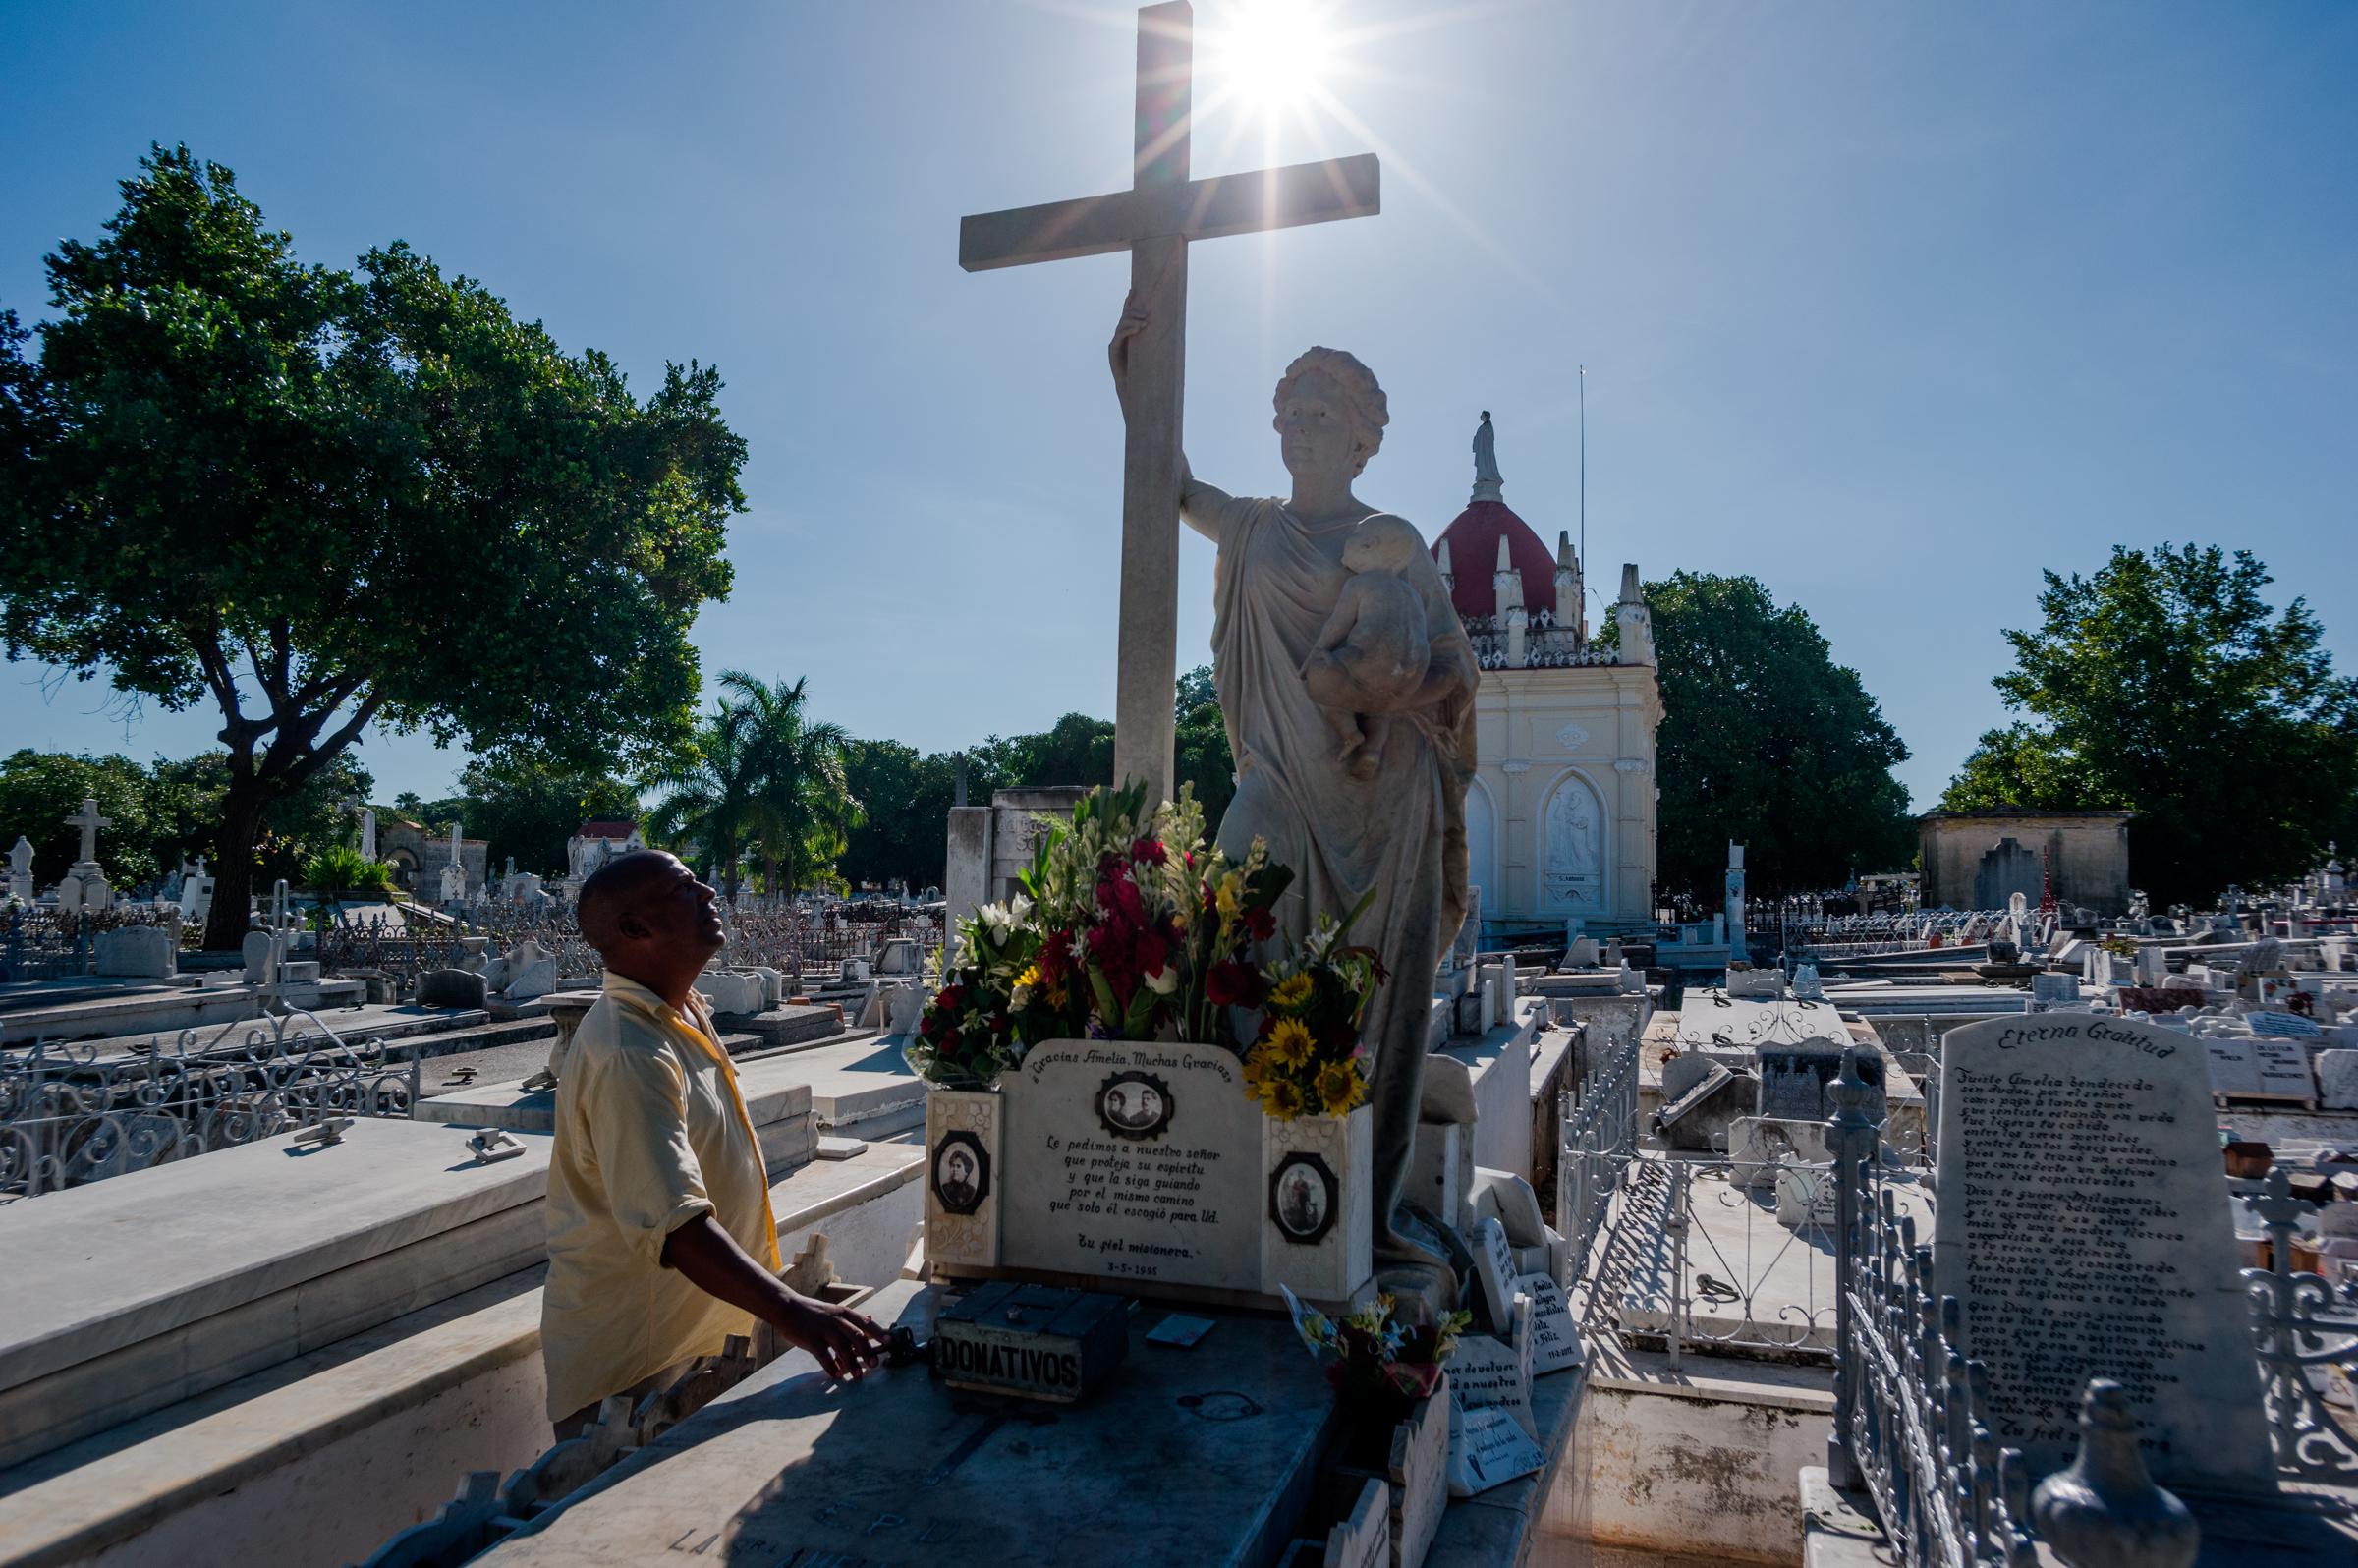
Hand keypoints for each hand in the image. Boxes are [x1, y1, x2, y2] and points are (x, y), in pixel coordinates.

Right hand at [769, 1293, 891, 1381]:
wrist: (787, 1308)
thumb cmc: (813, 1312)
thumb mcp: (834, 1311)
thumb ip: (852, 1318)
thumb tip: (871, 1318)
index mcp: (844, 1313)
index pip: (865, 1323)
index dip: (878, 1332)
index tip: (890, 1342)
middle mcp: (836, 1320)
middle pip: (856, 1336)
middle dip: (867, 1350)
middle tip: (875, 1364)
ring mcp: (823, 1329)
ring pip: (842, 1347)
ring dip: (851, 1363)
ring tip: (858, 1376)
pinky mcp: (811, 1340)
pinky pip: (823, 1356)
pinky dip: (831, 1366)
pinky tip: (837, 1375)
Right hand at [1108, 290, 1147, 414]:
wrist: (1134, 386)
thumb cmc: (1145, 368)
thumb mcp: (1151, 349)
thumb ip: (1154, 338)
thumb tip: (1172, 326)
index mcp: (1128, 333)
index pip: (1127, 313)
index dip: (1128, 302)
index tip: (1133, 290)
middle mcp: (1120, 336)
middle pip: (1124, 316)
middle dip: (1133, 312)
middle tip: (1145, 315)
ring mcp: (1116, 342)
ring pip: (1122, 324)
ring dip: (1132, 321)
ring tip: (1144, 322)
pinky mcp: (1113, 350)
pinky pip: (1119, 336)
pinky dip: (1128, 330)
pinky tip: (1138, 329)